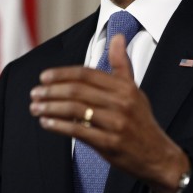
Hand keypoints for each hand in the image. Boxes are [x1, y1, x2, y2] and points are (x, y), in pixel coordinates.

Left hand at [29, 34, 189, 192]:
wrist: (158, 156)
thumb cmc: (140, 120)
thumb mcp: (134, 89)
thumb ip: (121, 64)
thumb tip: (118, 36)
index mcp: (124, 87)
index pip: (86, 74)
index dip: (62, 73)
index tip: (44, 76)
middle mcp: (121, 103)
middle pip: (78, 90)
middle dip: (51, 91)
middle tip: (34, 93)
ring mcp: (116, 124)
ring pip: (75, 110)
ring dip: (51, 108)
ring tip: (35, 108)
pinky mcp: (110, 143)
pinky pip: (79, 131)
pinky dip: (59, 126)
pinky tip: (46, 123)